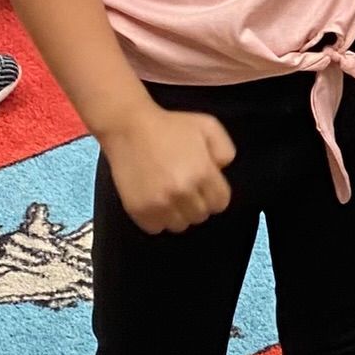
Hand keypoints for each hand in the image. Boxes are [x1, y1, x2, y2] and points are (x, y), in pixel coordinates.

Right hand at [101, 106, 235, 234]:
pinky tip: (156, 202)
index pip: (220, 203)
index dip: (214, 195)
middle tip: (186, 189)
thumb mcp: (209, 127)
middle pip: (200, 216)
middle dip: (197, 203)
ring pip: (179, 225)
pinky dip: (157, 219)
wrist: (129, 127)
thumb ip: (225, 151)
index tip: (204, 186)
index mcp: (203, 174)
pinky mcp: (138, 210)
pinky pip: (156, 228)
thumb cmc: (171, 125)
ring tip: (170, 196)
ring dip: (178, 214)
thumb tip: (221, 172)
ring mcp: (159, 203)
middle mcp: (183, 192)